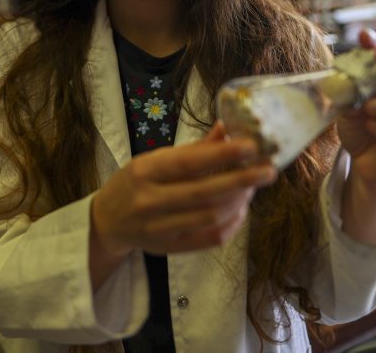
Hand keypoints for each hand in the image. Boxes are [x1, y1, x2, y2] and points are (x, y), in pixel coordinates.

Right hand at [91, 123, 275, 261]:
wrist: (107, 222)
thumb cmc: (135, 183)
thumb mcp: (155, 159)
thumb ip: (193, 149)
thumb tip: (228, 128)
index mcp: (145, 171)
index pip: (189, 162)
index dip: (222, 154)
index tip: (251, 146)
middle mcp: (150, 200)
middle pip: (205, 192)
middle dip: (242, 180)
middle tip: (268, 170)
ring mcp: (159, 228)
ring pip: (211, 216)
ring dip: (239, 201)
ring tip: (253, 187)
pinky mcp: (169, 248)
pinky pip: (210, 238)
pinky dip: (231, 223)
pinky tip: (240, 209)